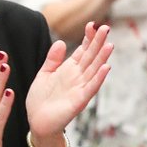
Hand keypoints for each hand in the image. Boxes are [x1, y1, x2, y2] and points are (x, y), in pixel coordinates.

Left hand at [25, 22, 112, 139]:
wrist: (37, 121)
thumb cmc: (41, 100)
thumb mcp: (44, 74)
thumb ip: (53, 59)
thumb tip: (60, 41)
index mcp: (69, 69)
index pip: (83, 50)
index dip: (88, 38)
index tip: (92, 24)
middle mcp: (78, 77)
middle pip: (91, 57)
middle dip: (98, 43)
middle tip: (106, 28)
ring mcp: (80, 88)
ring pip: (94, 70)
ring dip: (102, 58)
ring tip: (110, 44)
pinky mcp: (79, 100)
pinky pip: (91, 87)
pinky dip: (99, 78)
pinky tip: (106, 68)